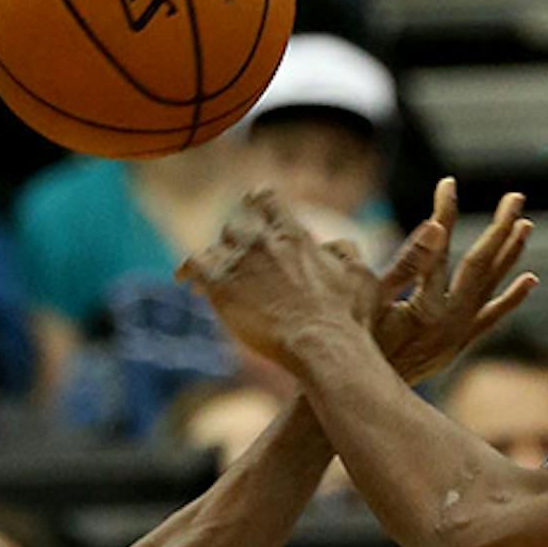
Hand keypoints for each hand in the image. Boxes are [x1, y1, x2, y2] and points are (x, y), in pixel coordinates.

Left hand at [179, 191, 382, 369]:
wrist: (322, 346)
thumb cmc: (347, 316)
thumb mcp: (361, 275)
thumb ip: (347, 252)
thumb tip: (334, 246)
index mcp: (293, 233)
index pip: (266, 200)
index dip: (259, 202)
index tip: (255, 205)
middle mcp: (262, 240)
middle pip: (237, 221)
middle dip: (238, 234)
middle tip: (237, 251)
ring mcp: (238, 261)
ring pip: (217, 244)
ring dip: (219, 256)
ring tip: (213, 272)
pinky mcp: (220, 286)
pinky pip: (194, 265)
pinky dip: (189, 270)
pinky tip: (186, 281)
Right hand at [374, 178, 536, 384]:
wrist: (360, 396)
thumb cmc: (354, 345)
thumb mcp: (369, 300)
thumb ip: (403, 265)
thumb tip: (434, 228)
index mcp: (425, 308)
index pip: (440, 250)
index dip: (445, 213)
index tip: (448, 183)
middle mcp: (450, 323)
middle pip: (481, 265)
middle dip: (499, 228)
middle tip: (516, 197)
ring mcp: (458, 335)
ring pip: (491, 288)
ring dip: (510, 254)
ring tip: (527, 223)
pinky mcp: (458, 344)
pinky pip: (491, 317)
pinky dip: (510, 298)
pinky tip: (530, 280)